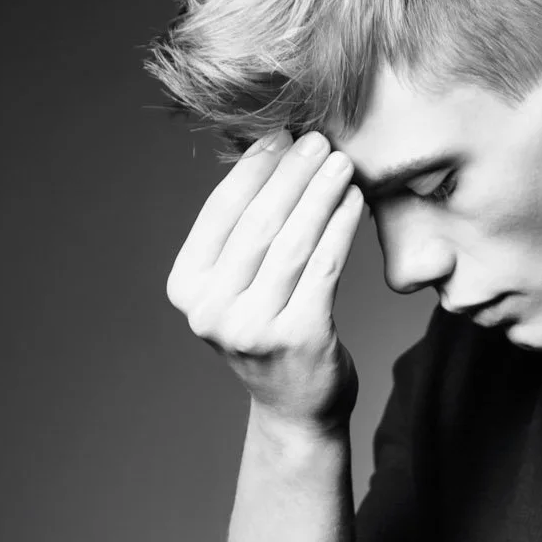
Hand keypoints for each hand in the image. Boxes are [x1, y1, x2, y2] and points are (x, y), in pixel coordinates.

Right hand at [165, 128, 365, 436]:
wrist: (295, 408)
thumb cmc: (270, 333)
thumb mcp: (237, 287)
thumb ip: (241, 235)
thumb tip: (267, 149)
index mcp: (186, 289)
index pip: (220, 213)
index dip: (253, 168)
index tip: (281, 133)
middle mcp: (211, 311)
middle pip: (258, 224)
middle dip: (292, 175)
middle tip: (318, 140)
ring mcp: (252, 328)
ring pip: (293, 243)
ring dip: (321, 195)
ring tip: (342, 163)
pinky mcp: (299, 338)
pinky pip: (325, 267)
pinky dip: (341, 228)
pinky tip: (354, 201)